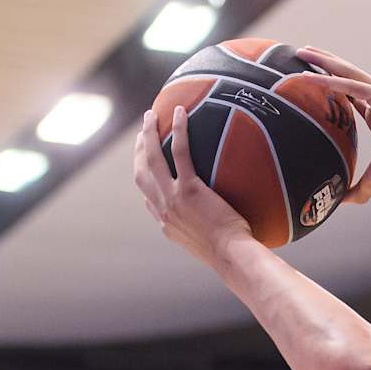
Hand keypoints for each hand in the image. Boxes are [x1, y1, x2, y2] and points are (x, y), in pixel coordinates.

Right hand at [133, 107, 252, 266]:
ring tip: (151, 116)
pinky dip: (178, 130)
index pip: (148, 197)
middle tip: (142, 133)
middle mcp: (163, 209)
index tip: (145, 165)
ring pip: (152, 158)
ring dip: (148, 134)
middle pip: (141, 173)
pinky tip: (179, 112)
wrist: (232, 257)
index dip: (144, 178)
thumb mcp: (211, 245)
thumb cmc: (231, 254)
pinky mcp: (189, 189)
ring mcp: (173, 198)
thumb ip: (207, 229)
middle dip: (138, 150)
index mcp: (166, 223)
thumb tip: (223, 223)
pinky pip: (180, 152)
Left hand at [295, 48, 370, 203]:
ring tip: (302, 51)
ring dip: (323, 61)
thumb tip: (342, 202)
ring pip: (346, 72)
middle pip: (346, 75)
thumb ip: (358, 189)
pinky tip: (310, 76)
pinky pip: (349, 85)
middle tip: (303, 52)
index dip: (332, 82)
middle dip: (324, 63)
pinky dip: (329, 80)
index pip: (351, 92)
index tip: (312, 75)